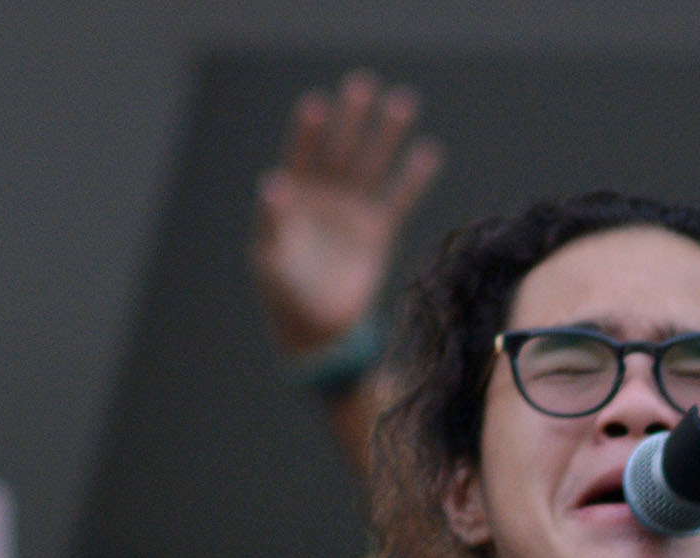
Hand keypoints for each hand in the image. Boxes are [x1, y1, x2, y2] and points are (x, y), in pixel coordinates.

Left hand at [251, 71, 442, 357]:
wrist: (318, 330)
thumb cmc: (285, 293)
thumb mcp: (270, 259)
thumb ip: (272, 222)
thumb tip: (272, 183)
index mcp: (293, 198)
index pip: (301, 156)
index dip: (308, 132)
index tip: (318, 105)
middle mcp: (324, 196)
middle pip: (340, 150)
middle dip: (351, 119)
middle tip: (362, 85)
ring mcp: (352, 211)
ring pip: (371, 164)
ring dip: (385, 135)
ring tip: (402, 101)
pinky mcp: (378, 231)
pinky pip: (398, 198)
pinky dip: (413, 177)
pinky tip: (428, 151)